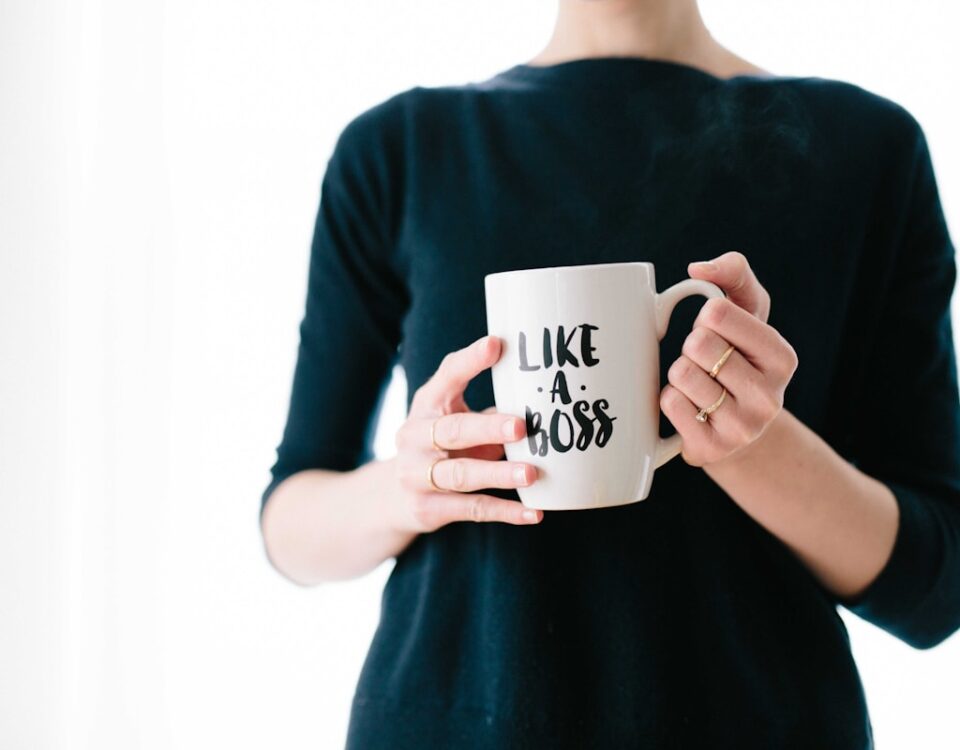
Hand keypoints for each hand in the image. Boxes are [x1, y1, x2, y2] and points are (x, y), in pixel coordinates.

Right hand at [392, 334, 542, 531]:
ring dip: (498, 474)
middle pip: (452, 430)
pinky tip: (534, 513)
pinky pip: (472, 509)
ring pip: (461, 474)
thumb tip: (546, 397)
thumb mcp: (455, 418)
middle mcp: (414, 437)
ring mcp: (416, 475)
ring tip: (531, 474)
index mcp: (427, 405)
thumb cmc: (442, 446)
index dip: (470, 361)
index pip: (446, 377)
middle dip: (488, 428)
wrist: (394, 496)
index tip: (496, 345)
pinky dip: (505, 512)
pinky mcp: (428, 508)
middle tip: (521, 426)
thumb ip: (489, 409)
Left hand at [660, 251, 798, 466]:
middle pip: (698, 344)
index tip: (716, 331)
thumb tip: (698, 268)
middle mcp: (770, 396)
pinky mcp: (712, 449)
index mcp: (782, 357)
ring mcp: (743, 427)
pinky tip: (690, 407)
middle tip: (705, 362)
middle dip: (691, 347)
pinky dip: (669, 399)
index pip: (717, 313)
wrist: (736, 428)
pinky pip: (669, 403)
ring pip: (681, 374)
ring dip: (679, 374)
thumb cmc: (737, 357)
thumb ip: (733, 273)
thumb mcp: (746, 311)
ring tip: (698, 385)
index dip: (705, 317)